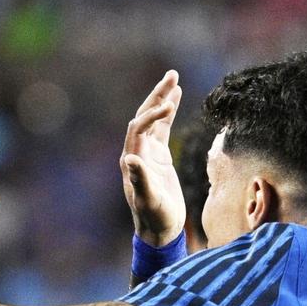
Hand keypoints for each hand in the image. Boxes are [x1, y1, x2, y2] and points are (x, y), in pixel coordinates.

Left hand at [121, 71, 185, 245]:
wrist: (160, 230)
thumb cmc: (154, 218)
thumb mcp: (148, 201)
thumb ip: (140, 180)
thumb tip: (129, 160)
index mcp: (131, 160)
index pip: (138, 127)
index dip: (152, 115)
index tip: (170, 106)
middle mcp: (137, 152)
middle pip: (144, 116)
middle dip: (157, 96)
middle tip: (172, 75)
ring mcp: (148, 153)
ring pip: (154, 119)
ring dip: (163, 99)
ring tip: (174, 78)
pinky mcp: (159, 156)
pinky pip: (162, 128)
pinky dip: (169, 113)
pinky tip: (177, 98)